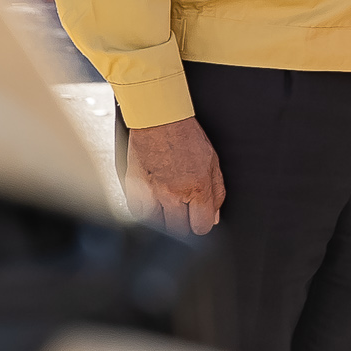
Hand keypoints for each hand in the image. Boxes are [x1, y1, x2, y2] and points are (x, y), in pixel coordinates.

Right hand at [127, 116, 224, 233]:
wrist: (159, 119)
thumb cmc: (186, 136)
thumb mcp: (213, 162)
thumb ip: (216, 192)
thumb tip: (213, 217)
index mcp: (197, 188)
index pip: (201, 226)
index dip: (201, 224)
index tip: (198, 219)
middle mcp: (173, 193)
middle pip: (178, 230)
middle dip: (183, 225)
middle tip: (183, 212)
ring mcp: (151, 192)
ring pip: (157, 225)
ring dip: (163, 220)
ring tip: (167, 206)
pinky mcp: (134, 187)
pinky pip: (136, 213)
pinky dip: (144, 212)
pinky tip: (151, 201)